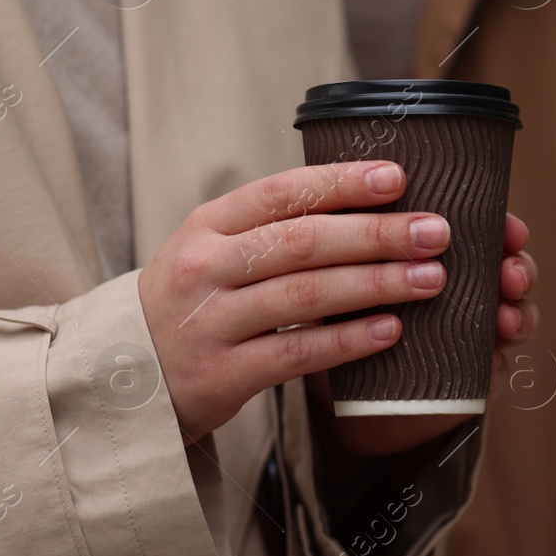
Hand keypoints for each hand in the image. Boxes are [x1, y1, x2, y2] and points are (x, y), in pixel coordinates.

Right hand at [138, 161, 535, 443]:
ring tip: (431, 279)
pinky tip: (393, 330)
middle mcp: (205, 267)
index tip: (400, 177)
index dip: (342, 182)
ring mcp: (209, 322)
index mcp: (209, 225)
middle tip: (435, 232)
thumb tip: (375, 203)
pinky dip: (349, 340)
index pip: (283, 192)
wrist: (119, 378)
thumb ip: (275, 229)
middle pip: (302, 242)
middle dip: (376, 234)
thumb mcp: (215, 252)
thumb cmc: (195, 302)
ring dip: (376, 283)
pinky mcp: (220, 375)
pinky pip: (296, 353)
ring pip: (305, 295)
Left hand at [316, 213, 537, 456]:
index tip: (511, 231)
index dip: (505, 230)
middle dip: (520, 269)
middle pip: (509, 270)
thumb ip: (368, 249)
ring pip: (516, 313)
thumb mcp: (353, 277)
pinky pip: (500, 365)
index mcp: (444, 258)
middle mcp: (469, 291)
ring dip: (520, 313)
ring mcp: (478, 333)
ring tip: (507, 319)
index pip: (485, 234)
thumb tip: (374, 216)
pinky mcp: (476, 375)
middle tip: (512, 275)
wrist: (356, 392)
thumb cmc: (352, 318)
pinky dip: (500, 361)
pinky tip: (492, 361)